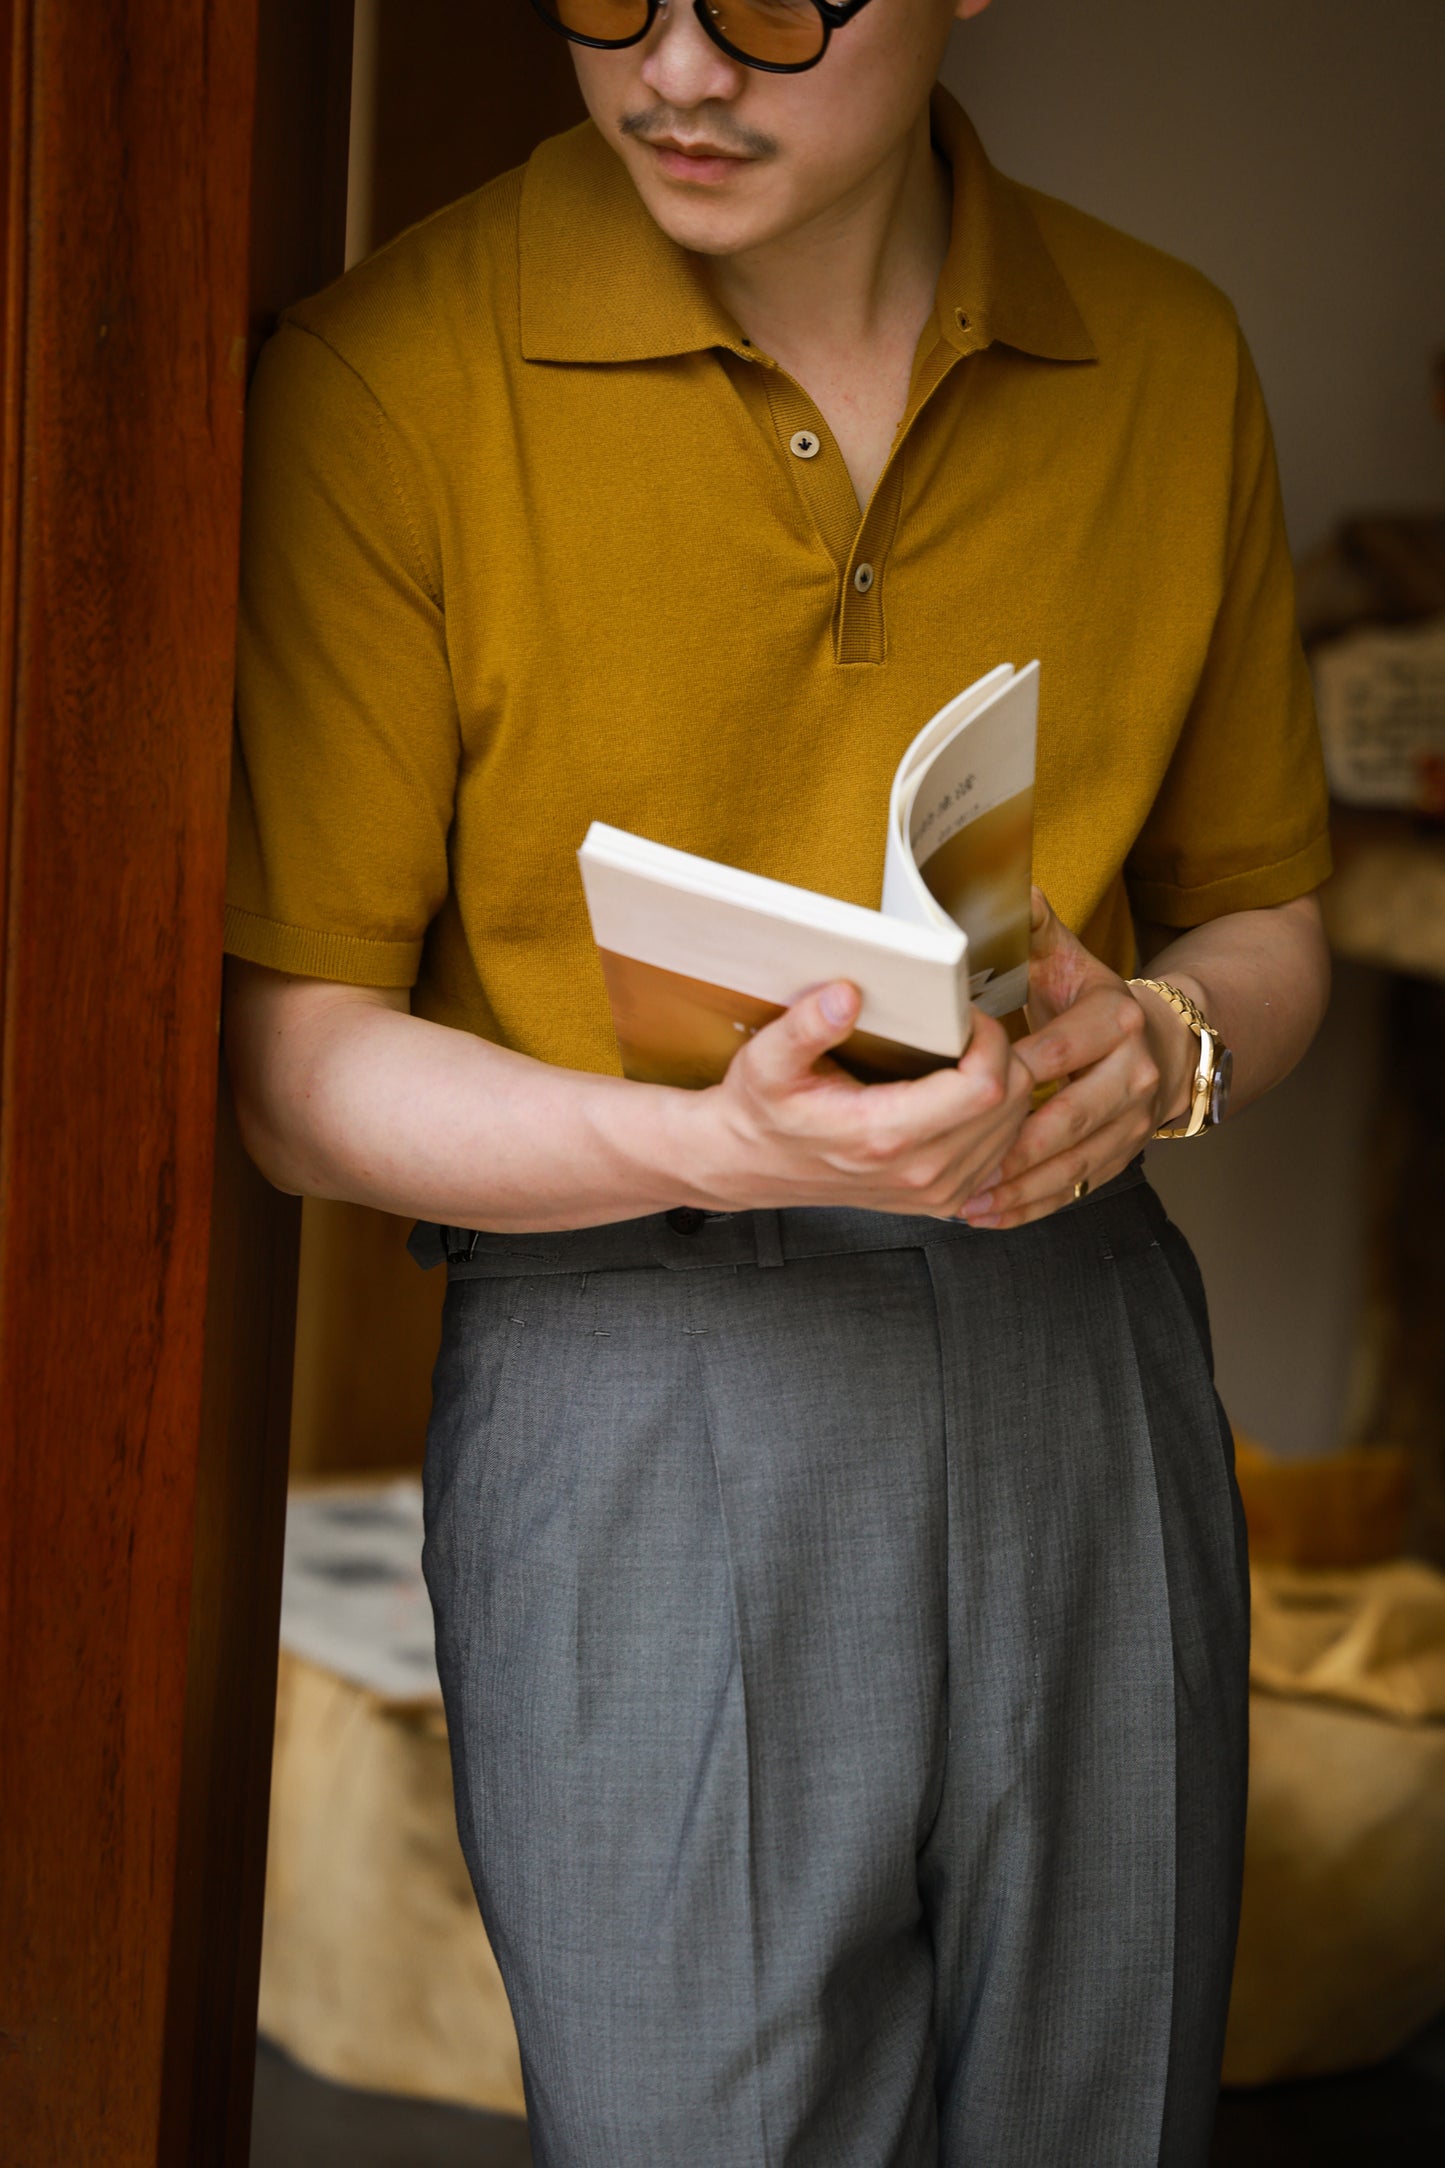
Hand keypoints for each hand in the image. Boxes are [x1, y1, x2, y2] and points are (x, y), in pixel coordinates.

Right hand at [690, 979, 1033, 1218]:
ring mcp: (936, 1192)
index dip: (991, 1041)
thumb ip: (805, 1026)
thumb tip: (845, 995)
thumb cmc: (763, 1112)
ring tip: (967, 1058)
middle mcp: (921, 1171)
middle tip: (968, 1031)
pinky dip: (998, 1118)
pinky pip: (1001, 1153)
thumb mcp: (767, 1061)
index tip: (967, 1017)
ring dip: (1004, 1085)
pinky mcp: (942, 1200)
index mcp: (886, 1135)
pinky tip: (965, 1095)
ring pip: (1015, 1128)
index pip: (985, 1087)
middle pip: (1012, 1105)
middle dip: (1003, 1056)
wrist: (752, 1166)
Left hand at [956, 889, 1196, 1228]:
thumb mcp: (1069, 957)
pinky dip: (1029, 1207)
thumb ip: (1033, 928)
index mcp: (1116, 1019)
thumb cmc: (1094, 997)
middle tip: (957, 1161)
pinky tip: (985, 1216)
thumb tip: (1013, 889)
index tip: (961, 1088)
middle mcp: (1135, 1074)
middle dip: (1014, 1145)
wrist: (1167, 1039)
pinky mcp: (1122, 1155)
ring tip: (962, 1199)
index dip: (1012, 1073)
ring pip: (1073, 1162)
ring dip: (1016, 1186)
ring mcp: (1133, 1122)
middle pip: (1070, 1117)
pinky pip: (1076, 1189)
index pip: (1061, 1050)